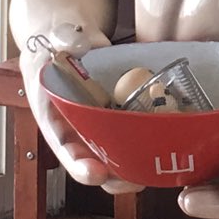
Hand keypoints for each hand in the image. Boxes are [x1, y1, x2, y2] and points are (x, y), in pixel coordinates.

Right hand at [19, 35, 138, 195]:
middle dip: (114, 175)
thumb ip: (65, 42)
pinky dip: (147, 139)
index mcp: (53, 117)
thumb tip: (82, 42)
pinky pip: (131, 131)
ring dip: (133, 164)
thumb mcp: (52, 42)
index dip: (79, 165)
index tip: (97, 174)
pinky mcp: (118, 114)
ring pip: (115, 153)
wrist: (66, 38)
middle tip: (136, 179)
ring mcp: (98, 124)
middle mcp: (76, 127)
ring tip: (154, 168)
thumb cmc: (53, 44)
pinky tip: (166, 140)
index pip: (63, 148)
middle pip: (93, 162)